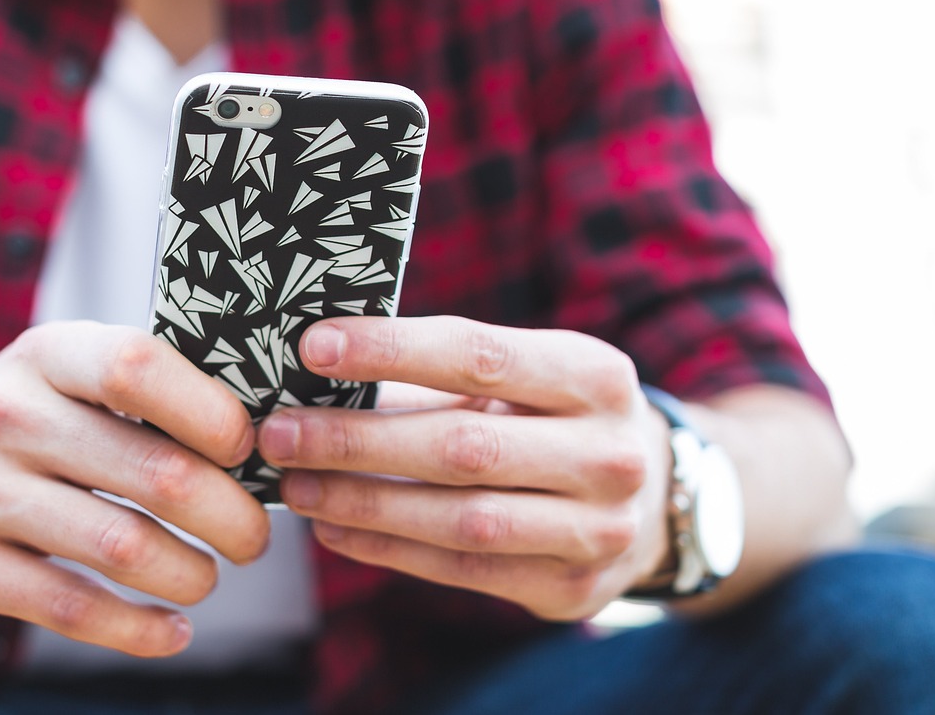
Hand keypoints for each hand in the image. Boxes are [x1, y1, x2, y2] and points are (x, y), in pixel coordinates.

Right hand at [0, 322, 268, 655]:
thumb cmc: (6, 433)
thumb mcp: (54, 387)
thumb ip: (136, 400)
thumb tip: (262, 437)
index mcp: (43, 356)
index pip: (137, 366)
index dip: (209, 411)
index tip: (248, 450)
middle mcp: (1, 413)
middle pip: (154, 471)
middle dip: (228, 515)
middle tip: (253, 539)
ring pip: (121, 547)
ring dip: (188, 574)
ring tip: (206, 579)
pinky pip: (70, 606)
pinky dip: (137, 628)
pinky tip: (170, 630)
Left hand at [258, 316, 672, 620]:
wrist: (655, 499)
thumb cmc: (561, 417)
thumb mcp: (530, 375)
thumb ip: (445, 372)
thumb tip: (323, 369)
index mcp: (596, 376)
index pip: (479, 354)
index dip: (391, 349)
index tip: (315, 347)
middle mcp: (609, 454)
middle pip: (462, 445)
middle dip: (357, 440)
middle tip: (278, 432)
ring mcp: (598, 529)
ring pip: (461, 519)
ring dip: (364, 504)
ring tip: (297, 486)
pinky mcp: (572, 588)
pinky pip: (464, 571)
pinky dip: (389, 549)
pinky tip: (334, 529)